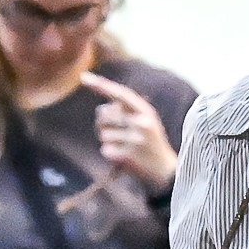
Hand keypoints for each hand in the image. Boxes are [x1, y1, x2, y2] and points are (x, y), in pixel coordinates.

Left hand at [83, 71, 177, 191]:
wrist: (165, 171)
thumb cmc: (151, 142)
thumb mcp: (146, 120)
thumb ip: (127, 111)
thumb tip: (100, 109)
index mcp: (146, 111)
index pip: (120, 93)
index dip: (101, 85)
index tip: (83, 77)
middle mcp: (141, 123)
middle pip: (103, 114)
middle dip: (102, 122)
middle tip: (113, 131)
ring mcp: (134, 140)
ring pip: (102, 133)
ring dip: (107, 140)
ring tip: (123, 145)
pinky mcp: (127, 156)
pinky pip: (105, 150)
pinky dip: (110, 153)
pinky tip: (123, 156)